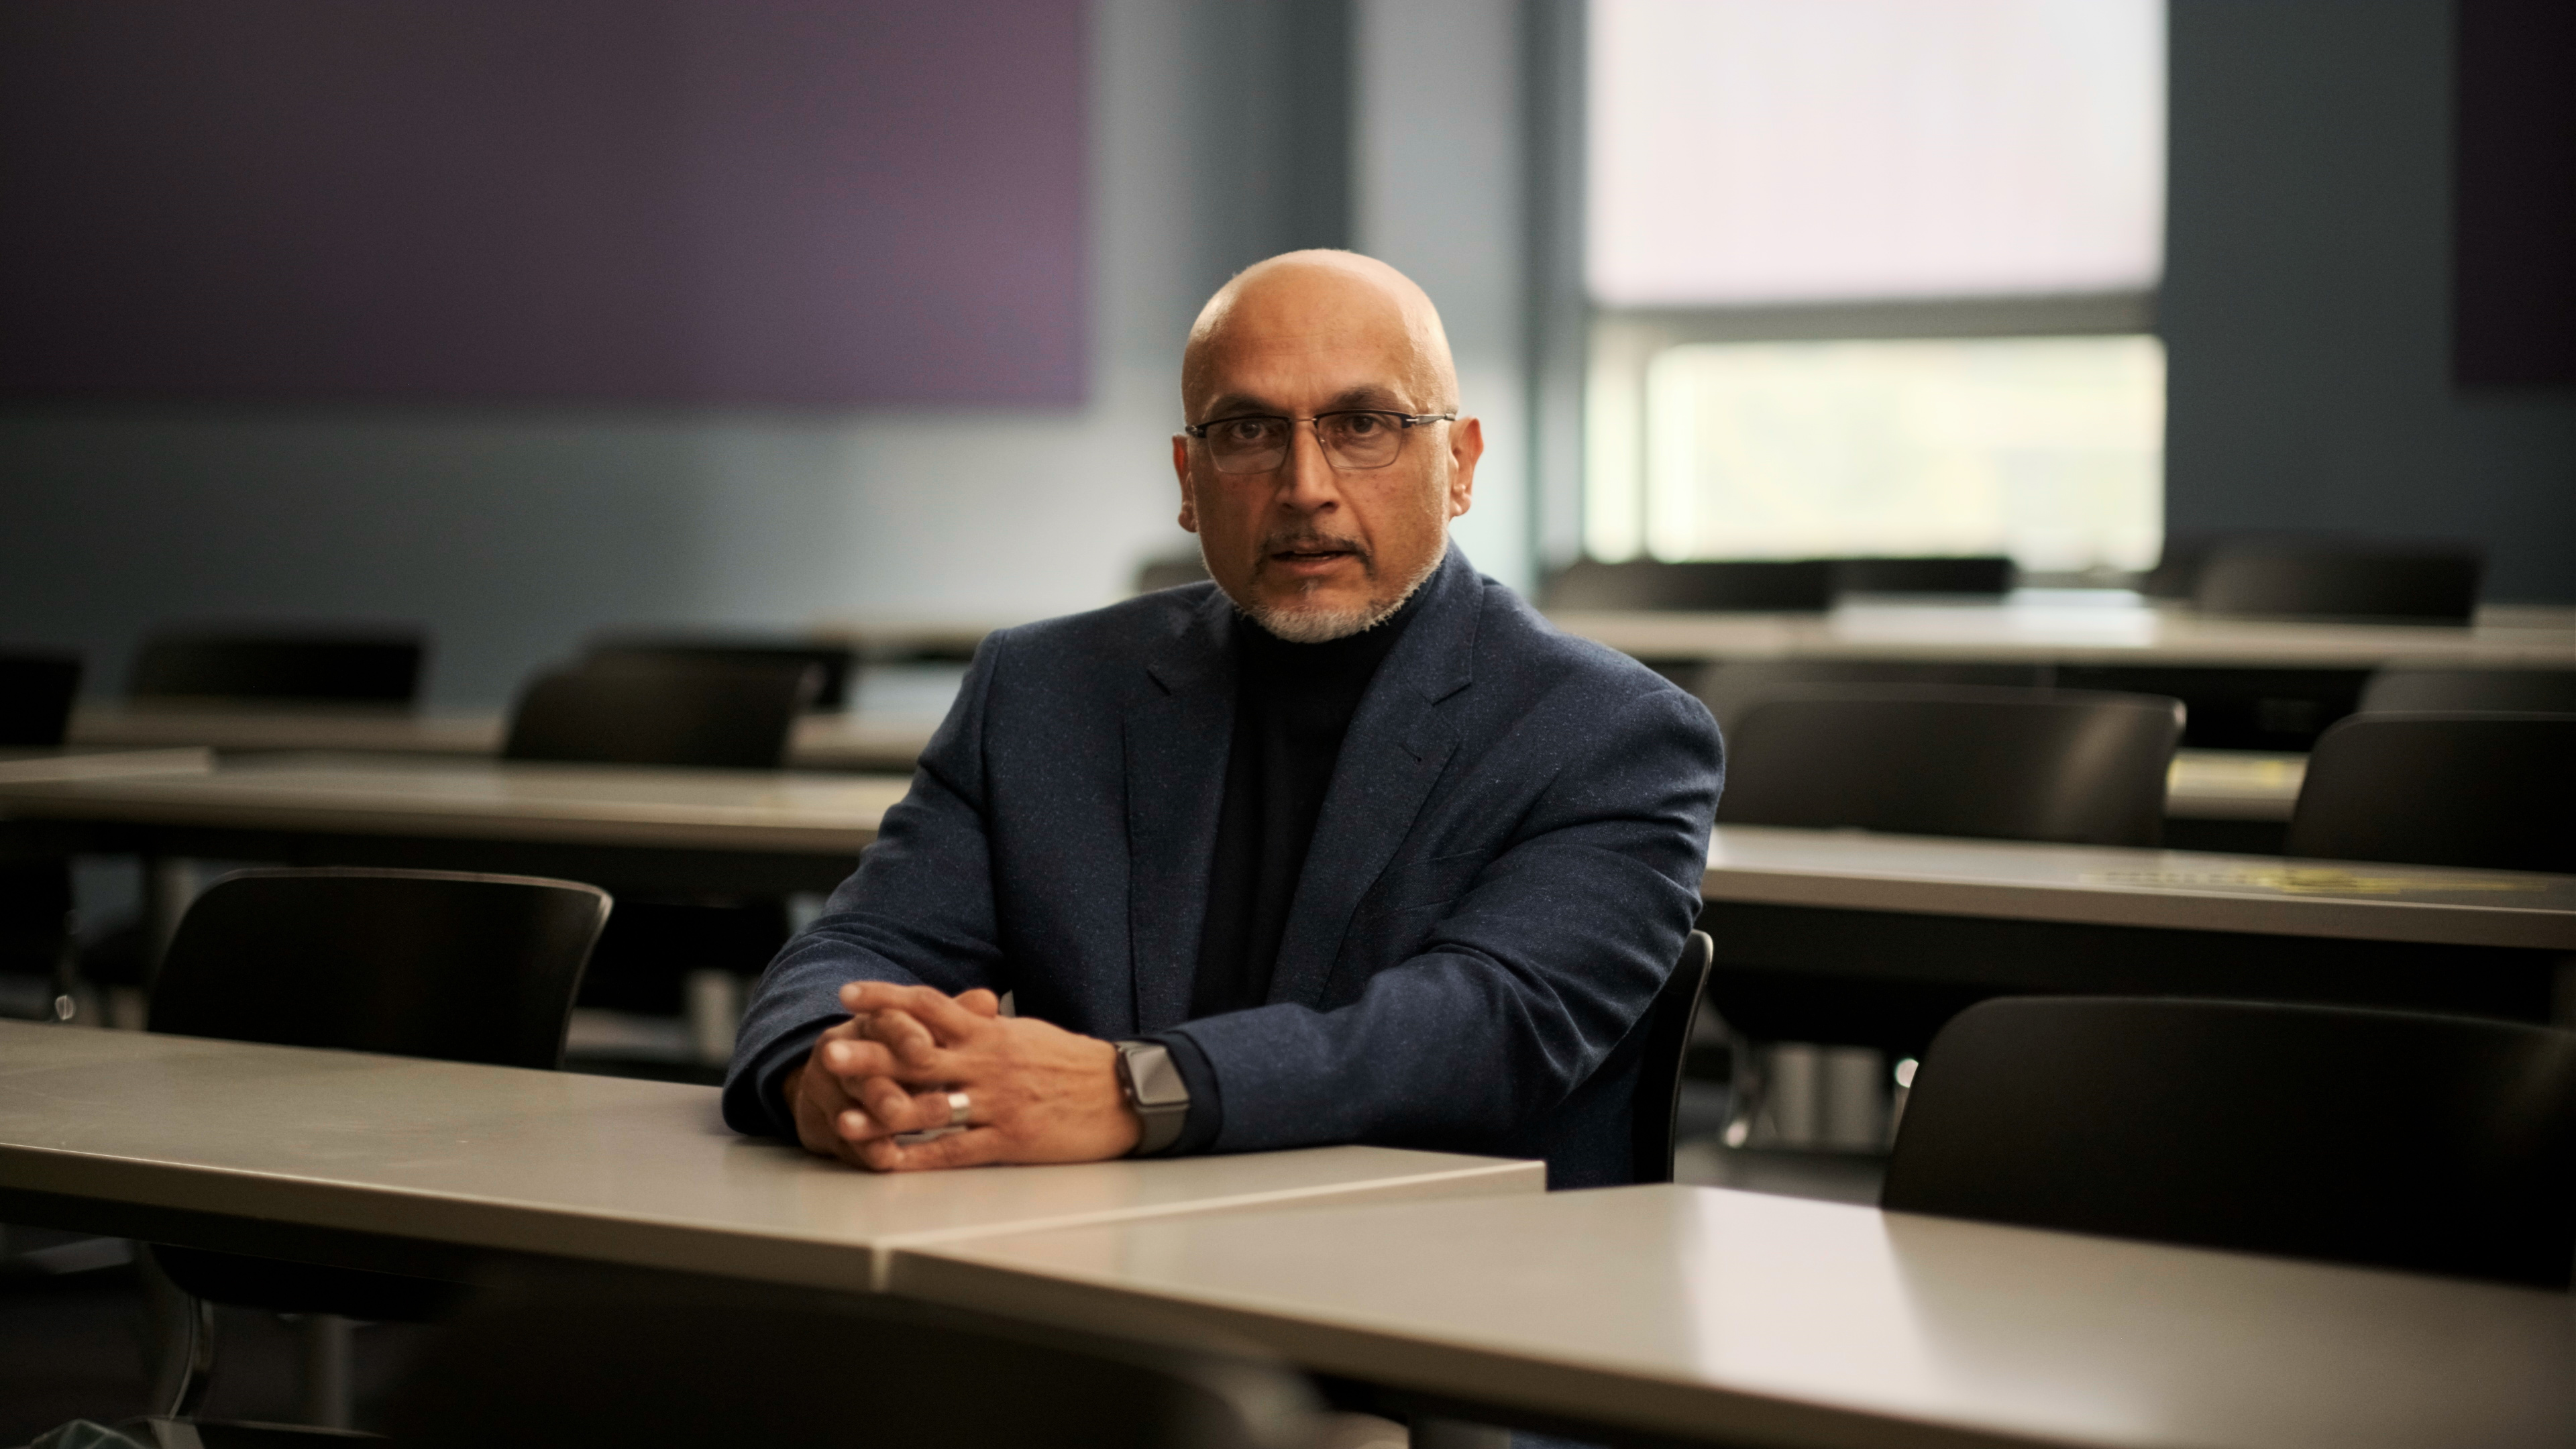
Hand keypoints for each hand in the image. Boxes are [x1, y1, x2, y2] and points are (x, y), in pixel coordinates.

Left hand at [785, 982, 1142, 1171]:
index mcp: (992, 1032)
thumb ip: (985, 1025)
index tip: (849, 994)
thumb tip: (950, 1011)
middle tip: (828, 1052)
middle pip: (920, 1056)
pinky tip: (889, 1162)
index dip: (888, 1000)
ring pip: (931, 1108)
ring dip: (883, 1113)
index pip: (931, 1007)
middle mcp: (989, 1064)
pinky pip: (957, 1151)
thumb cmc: (1074, 1063)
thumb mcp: (1028, 1033)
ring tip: (843, 1117)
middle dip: (872, 1055)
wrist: (1126, 1094)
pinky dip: (920, 1158)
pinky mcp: (1010, 1140)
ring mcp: (998, 1104)